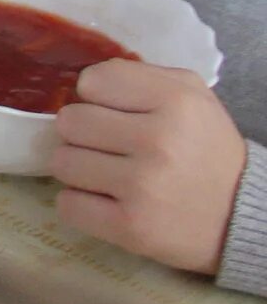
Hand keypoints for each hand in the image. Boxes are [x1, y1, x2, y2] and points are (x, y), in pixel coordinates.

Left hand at [51, 63, 248, 274]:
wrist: (243, 216)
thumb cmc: (206, 149)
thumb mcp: (191, 95)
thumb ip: (139, 76)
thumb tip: (84, 82)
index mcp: (176, 101)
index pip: (91, 82)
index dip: (97, 98)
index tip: (115, 114)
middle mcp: (158, 141)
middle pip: (69, 122)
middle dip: (83, 134)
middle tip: (109, 148)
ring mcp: (143, 186)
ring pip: (61, 162)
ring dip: (79, 169)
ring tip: (109, 175)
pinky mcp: (131, 227)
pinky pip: (67, 205)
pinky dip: (80, 205)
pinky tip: (107, 202)